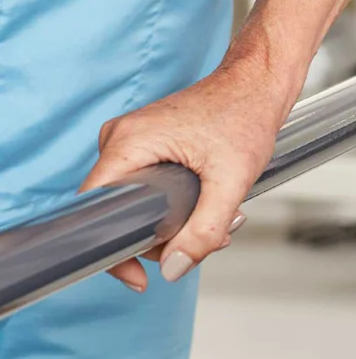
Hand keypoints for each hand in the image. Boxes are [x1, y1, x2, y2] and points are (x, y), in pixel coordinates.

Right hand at [82, 52, 284, 293]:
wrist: (258, 82)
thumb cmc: (245, 113)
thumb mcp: (230, 181)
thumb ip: (203, 230)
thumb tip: (173, 270)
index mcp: (128, 142)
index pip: (94, 212)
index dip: (113, 252)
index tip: (140, 276)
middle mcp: (120, 139)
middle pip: (119, 214)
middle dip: (162, 237)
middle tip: (208, 239)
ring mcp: (131, 140)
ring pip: (136, 205)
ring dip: (174, 223)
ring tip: (218, 220)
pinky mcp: (146, 144)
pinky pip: (146, 189)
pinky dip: (175, 205)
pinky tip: (208, 205)